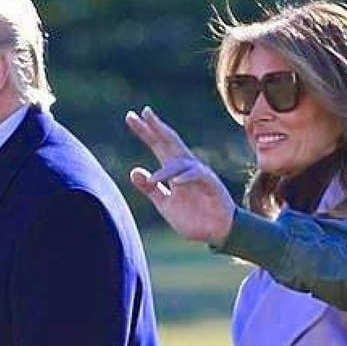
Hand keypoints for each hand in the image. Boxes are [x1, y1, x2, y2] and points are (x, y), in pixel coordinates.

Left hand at [125, 106, 236, 245]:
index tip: (131, 116)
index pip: (157, 145)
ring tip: (153, 181)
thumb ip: (150, 189)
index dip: (146, 131)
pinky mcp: (211, 185)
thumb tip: (134, 171)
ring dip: (166, 169)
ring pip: (181, 161)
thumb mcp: (165, 205)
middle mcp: (185, 167)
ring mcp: (199, 174)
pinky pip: (198, 176)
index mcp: (173, 170)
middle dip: (157, 127)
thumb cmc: (192, 218)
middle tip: (144, 112)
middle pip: (170, 142)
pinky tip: (175, 182)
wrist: (215, 233)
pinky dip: (186, 178)